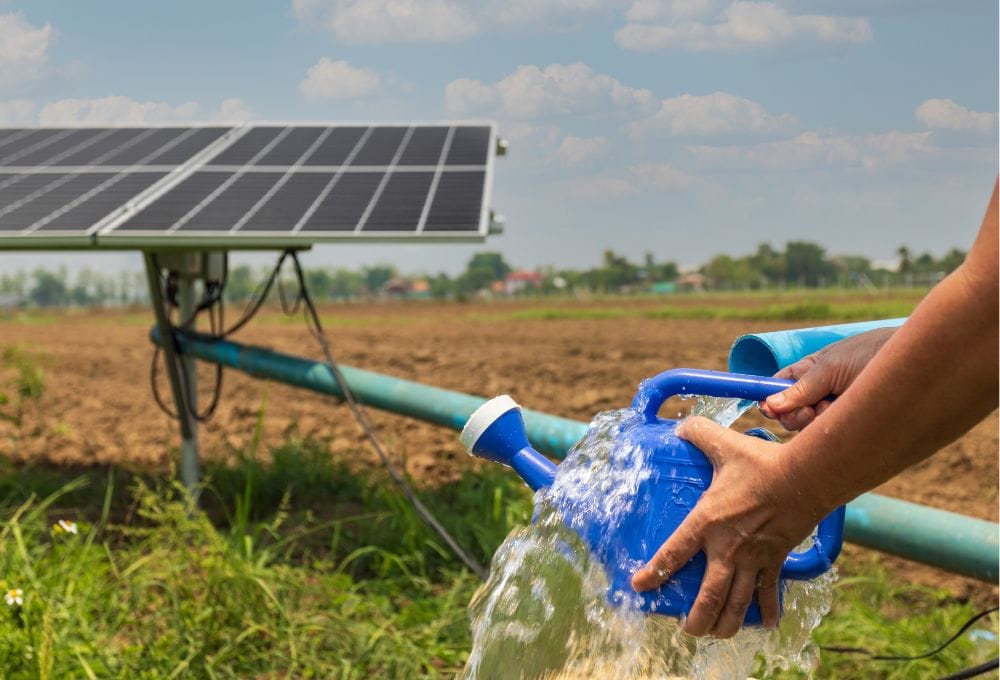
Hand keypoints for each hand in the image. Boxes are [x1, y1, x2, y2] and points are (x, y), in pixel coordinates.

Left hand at [629, 417, 827, 637]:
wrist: (805, 478)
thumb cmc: (761, 463)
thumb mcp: (724, 444)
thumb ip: (698, 433)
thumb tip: (680, 427)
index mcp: (707, 521)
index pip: (673, 553)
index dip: (654, 573)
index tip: (639, 587)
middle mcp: (727, 547)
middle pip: (708, 596)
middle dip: (696, 618)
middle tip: (687, 628)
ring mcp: (753, 558)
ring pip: (737, 602)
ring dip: (726, 623)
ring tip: (716, 634)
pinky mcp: (776, 560)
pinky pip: (769, 591)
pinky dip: (768, 610)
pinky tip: (766, 624)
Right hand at [761, 327, 896, 429]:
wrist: (917, 362)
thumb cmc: (872, 354)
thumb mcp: (830, 367)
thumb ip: (800, 388)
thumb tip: (768, 405)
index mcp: (809, 372)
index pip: (778, 388)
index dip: (770, 399)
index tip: (769, 408)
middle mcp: (819, 393)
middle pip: (788, 413)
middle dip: (793, 415)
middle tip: (811, 409)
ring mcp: (835, 411)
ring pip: (807, 428)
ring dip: (815, 421)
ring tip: (835, 408)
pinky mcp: (851, 426)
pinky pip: (829, 436)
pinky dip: (832, 428)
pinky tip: (846, 417)